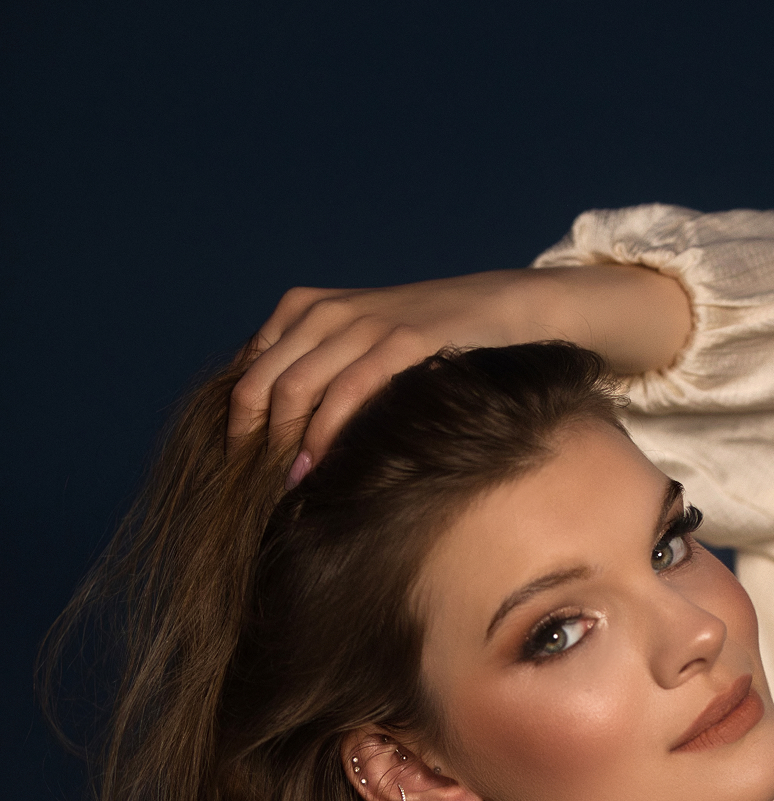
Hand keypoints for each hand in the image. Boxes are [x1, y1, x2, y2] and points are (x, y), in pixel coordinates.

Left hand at [226, 265, 691, 480]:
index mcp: (307, 310)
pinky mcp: (404, 339)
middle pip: (261, 384)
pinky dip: (327, 432)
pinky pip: (350, 389)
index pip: (248, 371)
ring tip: (285, 491)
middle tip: (259, 491)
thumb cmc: (434, 342)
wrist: (507, 308)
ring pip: (296, 388)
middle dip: (254, 443)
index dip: (239, 426)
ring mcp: (365, 322)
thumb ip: (322, 374)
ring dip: (284, 447)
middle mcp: (327, 312)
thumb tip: (280, 438)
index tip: (245, 472)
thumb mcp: (366, 346)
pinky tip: (320, 467)